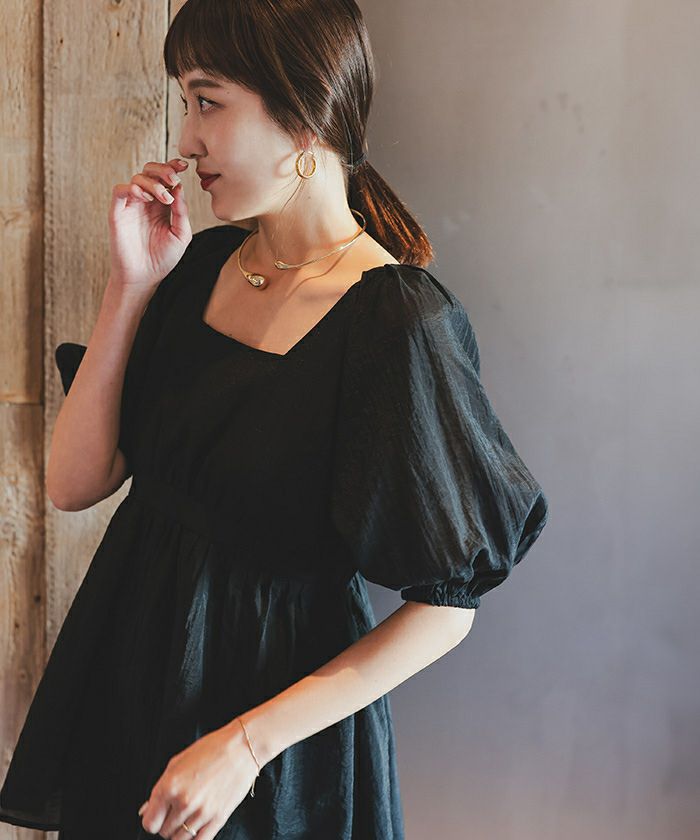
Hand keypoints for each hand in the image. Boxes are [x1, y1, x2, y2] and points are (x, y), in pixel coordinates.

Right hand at [108, 158, 192, 288]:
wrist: (144, 278)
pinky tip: (145, 197)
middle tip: (173, 179)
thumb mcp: (181, 235)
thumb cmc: (162, 259)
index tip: (184, 165)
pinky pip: (120, 190)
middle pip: (150, 172)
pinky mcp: (118, 212)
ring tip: (164, 197)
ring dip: (152, 182)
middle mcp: (146, 203)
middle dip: (163, 170)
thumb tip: (179, 188)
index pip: (165, 179)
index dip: (173, 168)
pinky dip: (132, 188)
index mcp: (162, 206)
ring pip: (137, 179)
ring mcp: (131, 206)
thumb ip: (181, 212)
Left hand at [137, 720, 260, 838]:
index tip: (157, 815)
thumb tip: (148, 808)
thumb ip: (161, 787)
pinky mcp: (218, 818)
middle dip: (167, 823)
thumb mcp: (178, 762)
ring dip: (180, 832)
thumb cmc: (212, 749)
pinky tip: (197, 826)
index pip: (149, 823)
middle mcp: (184, 801)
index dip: (153, 819)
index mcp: (170, 785)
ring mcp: (201, 812)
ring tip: (187, 817)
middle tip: (175, 811)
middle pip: (164, 832)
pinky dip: (195, 837)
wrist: (241, 747)